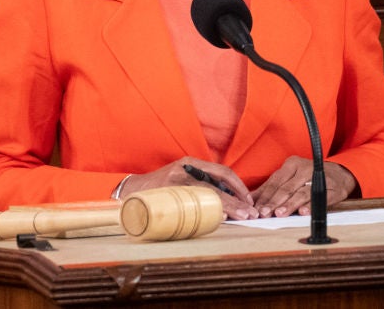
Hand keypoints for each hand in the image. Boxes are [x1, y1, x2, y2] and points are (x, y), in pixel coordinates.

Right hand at [118, 158, 257, 219]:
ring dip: (228, 207)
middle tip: (251, 212)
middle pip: (218, 184)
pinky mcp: (168, 194)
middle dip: (238, 199)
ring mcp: (176, 182)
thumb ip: (200, 184)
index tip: (249, 200)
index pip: (222, 171)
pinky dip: (209, 211)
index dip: (238, 185)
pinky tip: (220, 219)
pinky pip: (193, 204)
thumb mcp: (181, 178)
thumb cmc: (161, 188)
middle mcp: (185, 169)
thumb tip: (229, 202)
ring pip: (208, 194)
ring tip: (242, 217)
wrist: (131, 190)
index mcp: (191, 163)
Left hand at [251, 157, 357, 216]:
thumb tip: (251, 199)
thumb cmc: (309, 178)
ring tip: (279, 214)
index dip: (264, 196)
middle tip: (264, 213)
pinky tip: (303, 213)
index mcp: (292, 164)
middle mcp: (304, 168)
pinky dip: (310, 206)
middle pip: (285, 188)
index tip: (255, 208)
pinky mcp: (332, 189)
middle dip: (273, 202)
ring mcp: (318, 177)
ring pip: (300, 193)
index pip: (274, 182)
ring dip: (289, 205)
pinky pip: (319, 198)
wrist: (340, 174)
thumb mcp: (290, 178)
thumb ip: (272, 188)